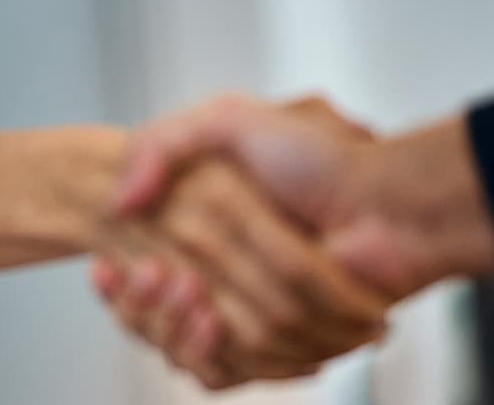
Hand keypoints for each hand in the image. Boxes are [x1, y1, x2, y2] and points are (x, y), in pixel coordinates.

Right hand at [0, 121, 385, 386]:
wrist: (387, 207)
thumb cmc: (321, 162)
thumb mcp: (229, 122)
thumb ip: (163, 144)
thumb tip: (118, 199)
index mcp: (206, 235)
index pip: (139, 279)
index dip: (118, 284)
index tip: (106, 266)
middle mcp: (224, 280)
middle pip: (153, 322)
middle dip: (141, 308)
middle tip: (153, 277)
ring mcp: (251, 316)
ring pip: (183, 351)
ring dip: (171, 331)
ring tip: (185, 293)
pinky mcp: (280, 348)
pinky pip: (227, 372)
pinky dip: (213, 355)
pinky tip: (209, 324)